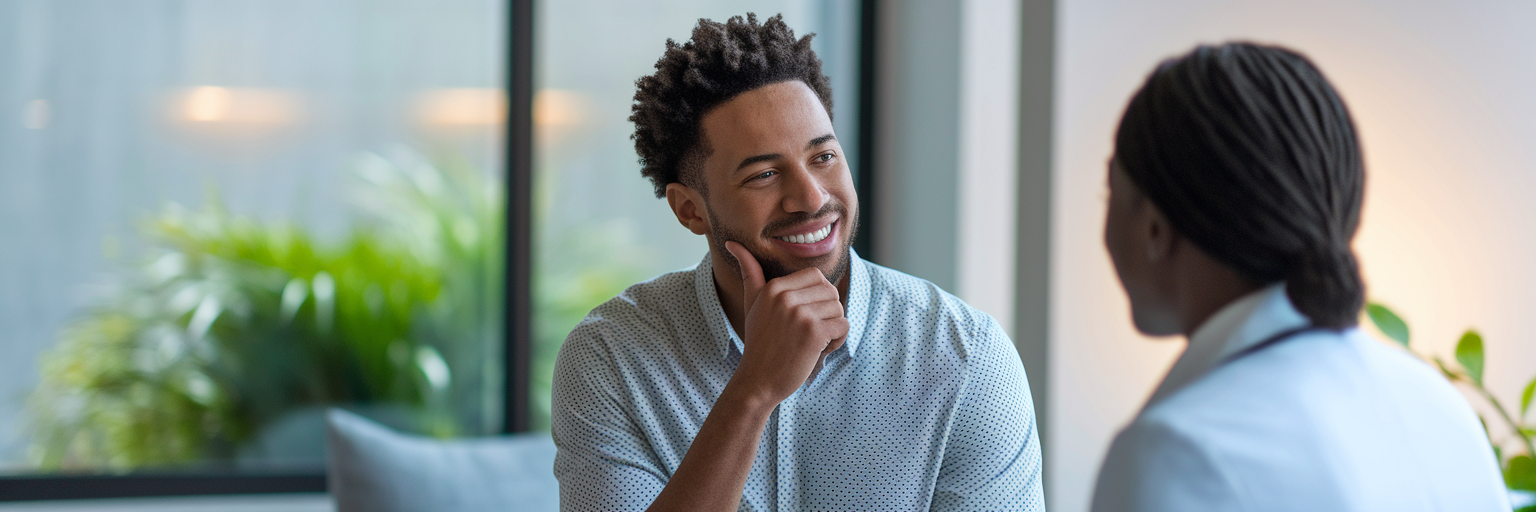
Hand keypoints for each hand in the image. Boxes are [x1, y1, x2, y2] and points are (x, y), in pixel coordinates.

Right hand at [723, 241, 848, 405]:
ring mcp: (800, 314)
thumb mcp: (752, 303)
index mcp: (775, 287)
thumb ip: (749, 272)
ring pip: (839, 309)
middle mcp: (786, 297)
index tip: (805, 317)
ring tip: (813, 342)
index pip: (817, 277)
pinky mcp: (813, 332)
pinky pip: (843, 325)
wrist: (757, 380)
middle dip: (828, 312)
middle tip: (809, 332)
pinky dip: (838, 340)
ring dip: (833, 328)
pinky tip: (819, 350)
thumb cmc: (759, 342)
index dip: (818, 297)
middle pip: (831, 291)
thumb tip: (733, 243)